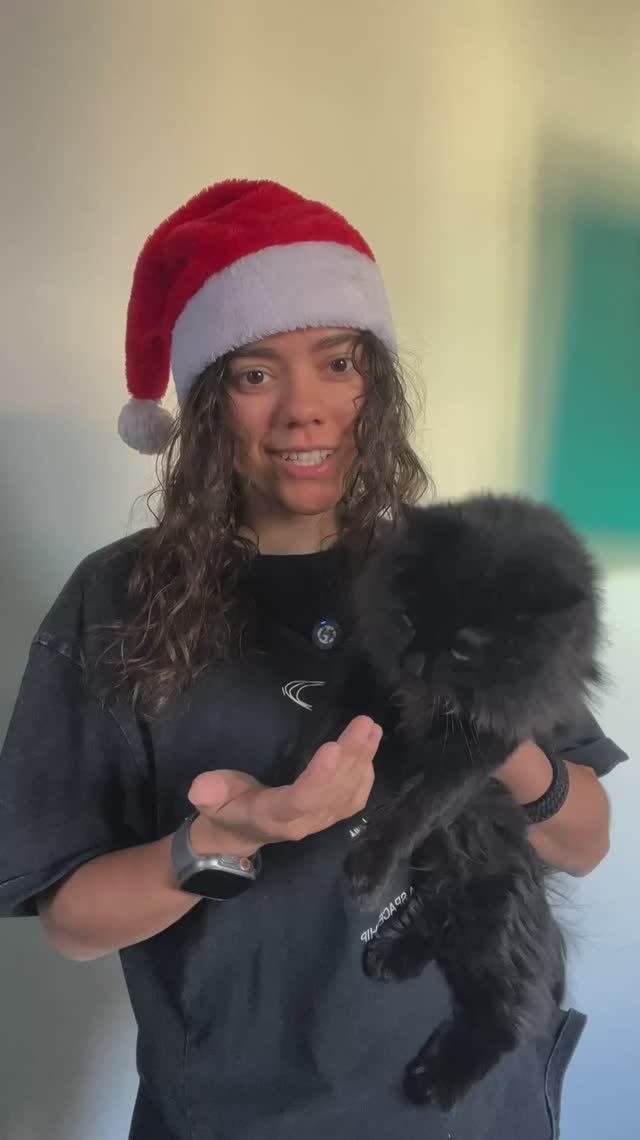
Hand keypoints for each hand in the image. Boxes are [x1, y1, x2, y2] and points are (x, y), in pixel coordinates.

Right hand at [187, 716, 382, 856]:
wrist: (238, 836)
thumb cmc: (225, 810)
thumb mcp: (209, 801)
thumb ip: (209, 793)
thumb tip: (201, 788)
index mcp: (273, 816)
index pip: (301, 799)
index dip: (319, 777)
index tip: (332, 748)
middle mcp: (303, 822)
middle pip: (333, 791)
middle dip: (351, 757)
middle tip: (364, 724)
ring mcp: (320, 821)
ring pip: (348, 793)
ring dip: (363, 761)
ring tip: (372, 729)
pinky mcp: (329, 815)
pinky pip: (354, 799)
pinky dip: (365, 775)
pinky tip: (370, 751)